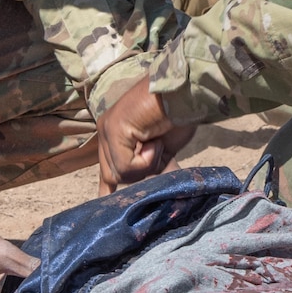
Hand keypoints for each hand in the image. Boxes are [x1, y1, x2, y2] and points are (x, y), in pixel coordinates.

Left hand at [96, 75, 197, 192]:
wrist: (186, 94)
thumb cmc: (179, 117)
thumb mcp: (162, 149)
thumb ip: (149, 166)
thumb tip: (148, 190)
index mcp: (115, 132)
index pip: (106, 166)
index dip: (107, 186)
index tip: (104, 198)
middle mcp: (106, 130)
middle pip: (112, 175)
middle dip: (139, 172)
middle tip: (157, 148)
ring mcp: (107, 129)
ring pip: (120, 174)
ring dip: (147, 164)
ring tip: (157, 140)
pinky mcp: (113, 130)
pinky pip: (126, 167)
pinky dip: (147, 160)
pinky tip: (154, 140)